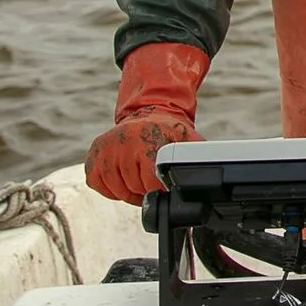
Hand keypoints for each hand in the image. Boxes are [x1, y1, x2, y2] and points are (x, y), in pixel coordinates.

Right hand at [85, 41, 210, 204]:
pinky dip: (111, 187)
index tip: (165, 188)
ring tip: (140, 179)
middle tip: (153, 181)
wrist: (147, 114)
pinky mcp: (92, 156)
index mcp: (145, 140)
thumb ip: (197, 157)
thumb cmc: (169, 132)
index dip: (160, 191)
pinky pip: (98, 185)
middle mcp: (121, 142)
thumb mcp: (188, 140)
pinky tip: (123, 175)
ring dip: (129, 192)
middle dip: (146, 191)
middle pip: (134, 189)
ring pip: (117, 190)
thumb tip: (213, 175)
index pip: (150, 183)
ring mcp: (104, 149)